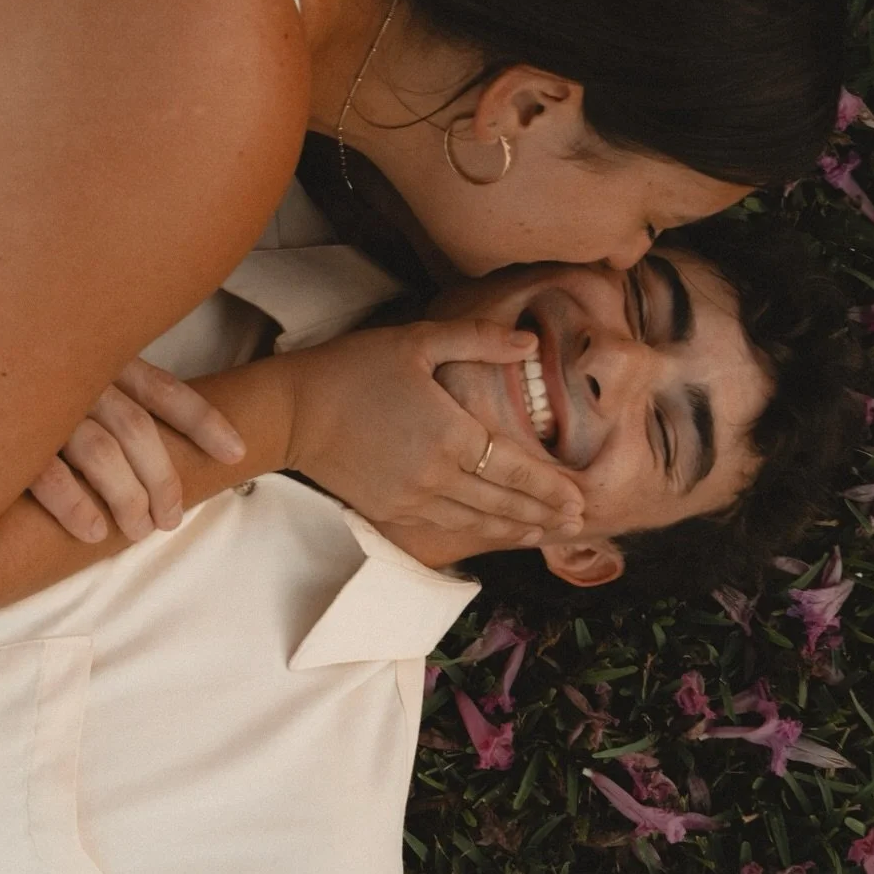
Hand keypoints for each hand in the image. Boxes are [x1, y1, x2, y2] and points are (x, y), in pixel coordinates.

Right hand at [28, 357, 245, 542]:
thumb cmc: (23, 390)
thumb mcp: (71, 376)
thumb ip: (111, 397)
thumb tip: (153, 448)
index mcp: (102, 360)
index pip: (164, 389)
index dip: (204, 422)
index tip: (236, 453)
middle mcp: (77, 377)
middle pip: (138, 428)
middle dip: (164, 478)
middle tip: (171, 519)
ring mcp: (42, 405)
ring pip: (102, 453)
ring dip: (128, 498)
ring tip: (140, 531)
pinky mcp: (9, 439)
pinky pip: (48, 475)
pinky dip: (76, 505)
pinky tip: (95, 532)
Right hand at [280, 320, 585, 545]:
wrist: (292, 411)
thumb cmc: (354, 368)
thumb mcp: (418, 340)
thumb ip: (478, 340)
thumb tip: (530, 343)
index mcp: (452, 434)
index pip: (516, 470)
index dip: (551, 488)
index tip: (581, 499)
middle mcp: (438, 476)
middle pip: (504, 503)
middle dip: (545, 515)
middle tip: (579, 524)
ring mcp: (413, 499)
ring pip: (478, 522)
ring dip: (516, 529)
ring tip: (547, 534)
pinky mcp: (391, 511)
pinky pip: (445, 527)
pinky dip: (477, 531)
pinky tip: (492, 531)